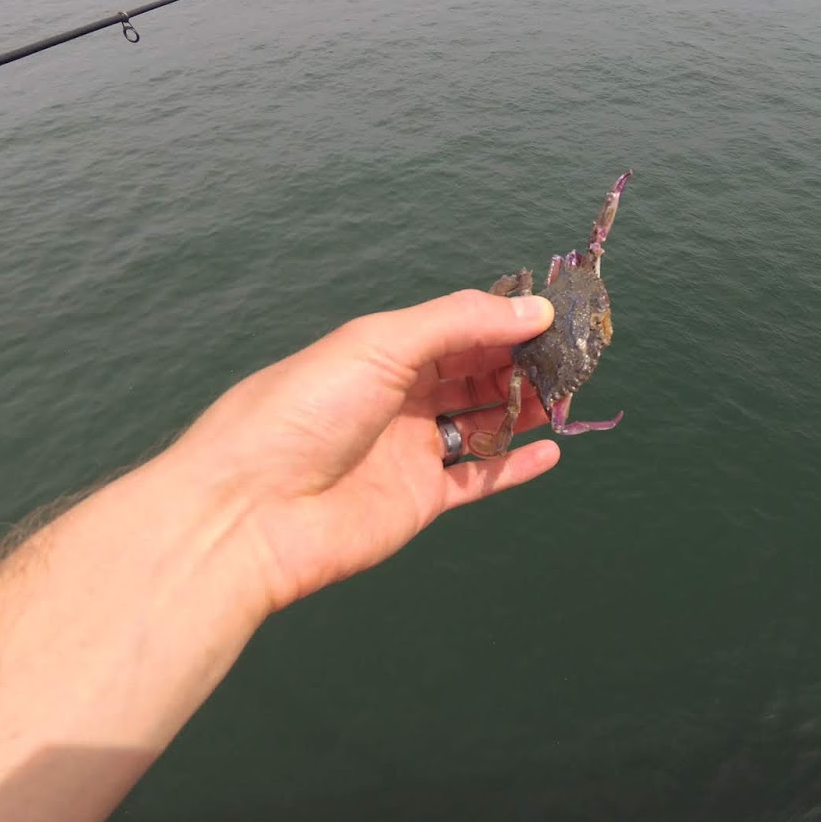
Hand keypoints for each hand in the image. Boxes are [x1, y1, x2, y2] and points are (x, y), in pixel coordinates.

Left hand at [162, 290, 558, 611]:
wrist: (248, 513)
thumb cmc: (300, 413)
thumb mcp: (380, 345)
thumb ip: (461, 323)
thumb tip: (535, 308)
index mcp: (380, 353)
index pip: (457, 328)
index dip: (504, 320)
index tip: (555, 314)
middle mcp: (396, 399)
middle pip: (473, 374)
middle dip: (520, 362)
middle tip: (572, 355)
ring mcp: (408, 451)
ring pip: (481, 424)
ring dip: (523, 409)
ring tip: (568, 396)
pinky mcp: (417, 501)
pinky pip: (478, 481)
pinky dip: (515, 467)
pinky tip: (550, 450)